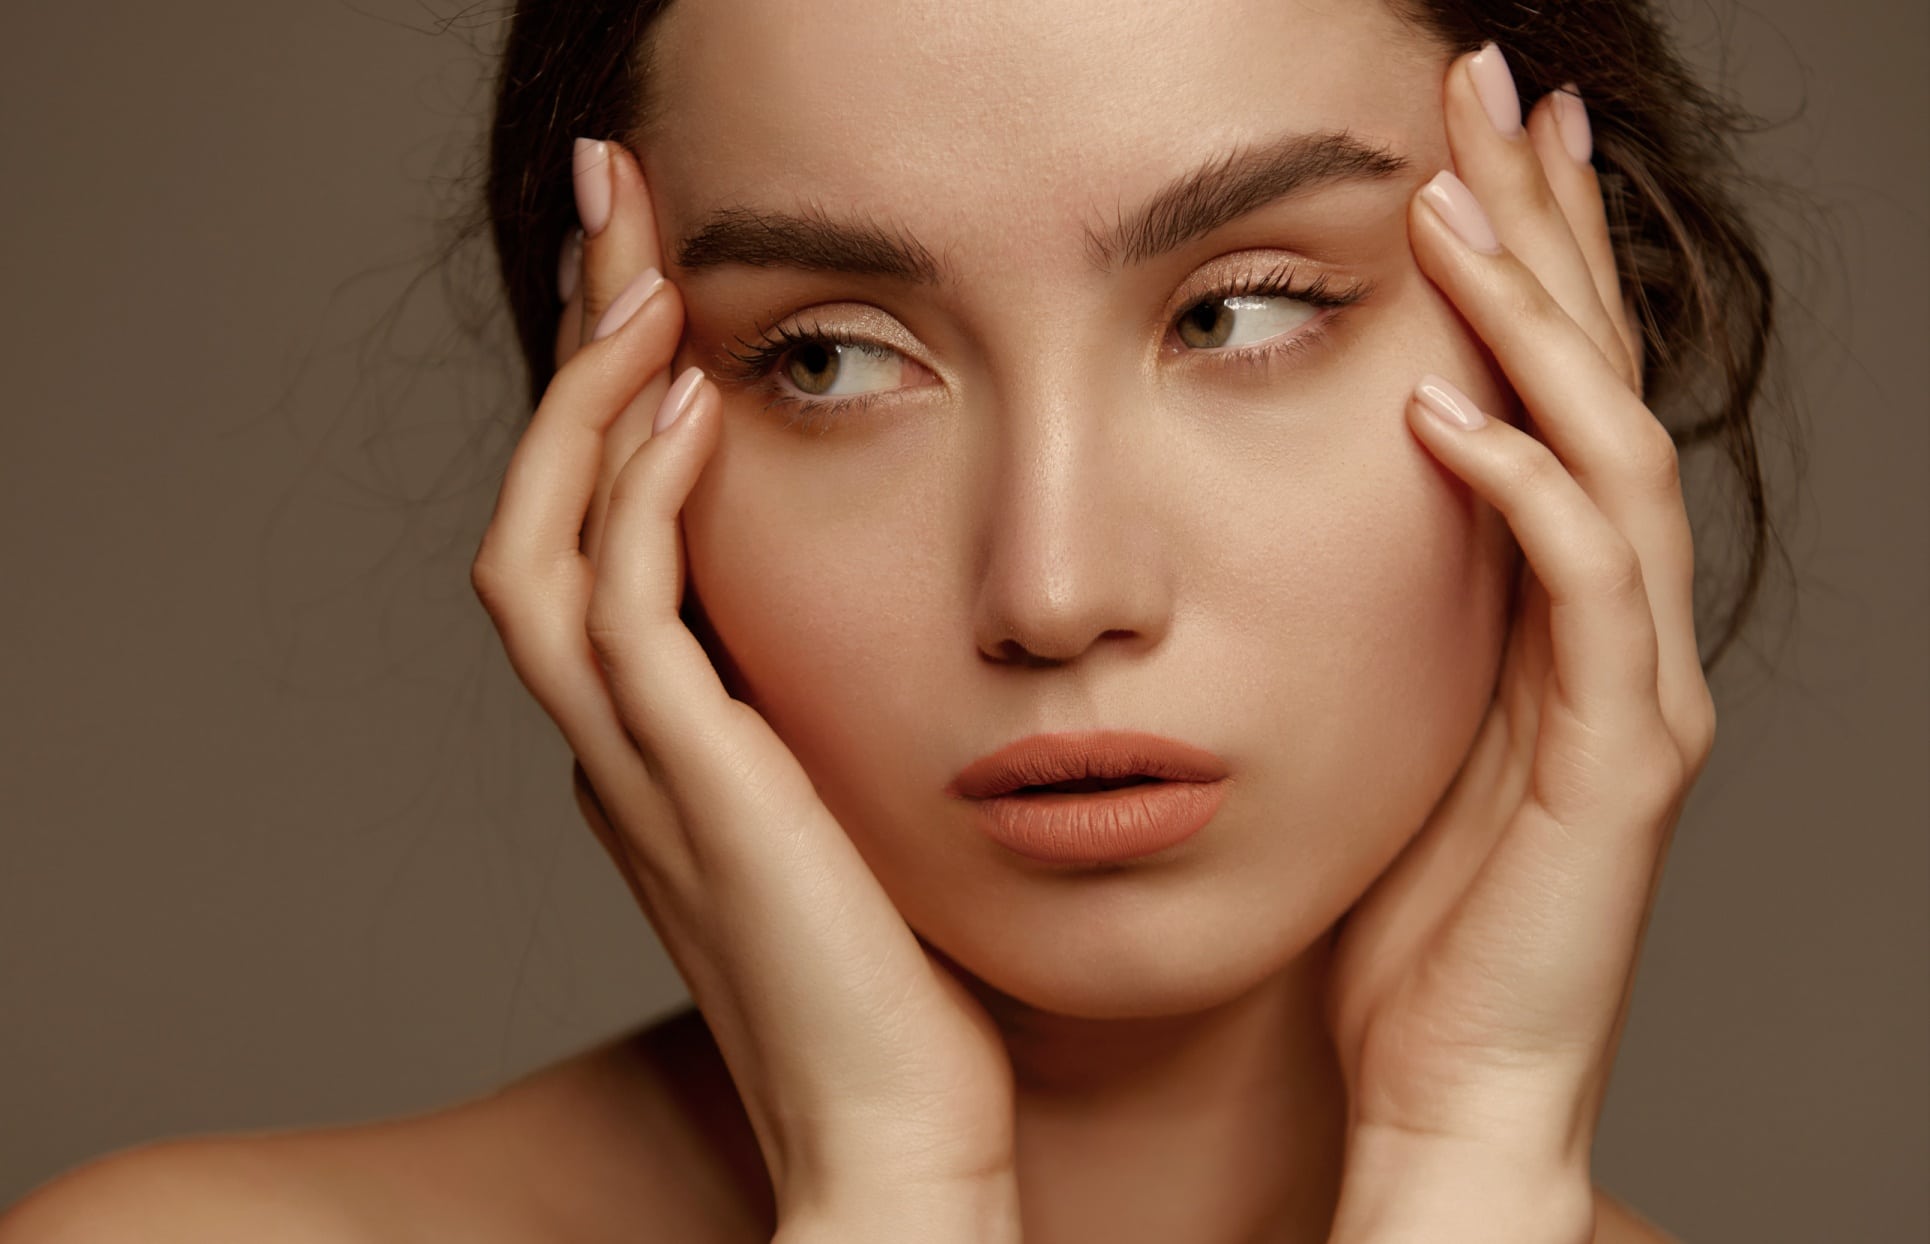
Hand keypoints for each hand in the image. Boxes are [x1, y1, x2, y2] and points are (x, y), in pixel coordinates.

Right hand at [472, 138, 1019, 1233]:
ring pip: (544, 544)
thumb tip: (869, 633)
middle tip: (612, 217)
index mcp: (655, 747)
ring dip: (585, 401)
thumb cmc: (899, 984)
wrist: (897, 1136)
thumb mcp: (849, 813)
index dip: (607, 407)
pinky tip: (698, 409)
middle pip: (538, 509)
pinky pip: (625, 613)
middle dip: (572, 357)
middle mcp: (619, 746)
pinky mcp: (692, 792)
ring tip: (641, 278)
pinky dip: (639, 500)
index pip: (591, 537)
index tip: (660, 292)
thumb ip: (820, 723)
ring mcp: (639, 771)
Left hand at [1323, 46, 1716, 1239]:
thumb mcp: (1388, 721)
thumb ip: (1389, 605)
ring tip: (1457, 208)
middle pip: (1600, 383)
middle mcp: (1618, 628)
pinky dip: (1517, 492)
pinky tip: (1442, 408)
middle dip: (1548, 233)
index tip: (1464, 143)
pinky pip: (1581, 599)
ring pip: (1609, 459)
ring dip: (1533, 326)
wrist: (1451, 1085)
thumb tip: (1328, 484)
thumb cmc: (1405, 917)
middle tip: (1493, 96)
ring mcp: (1632, 692)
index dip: (1524, 259)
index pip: (1553, 390)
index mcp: (1554, 609)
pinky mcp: (1618, 768)